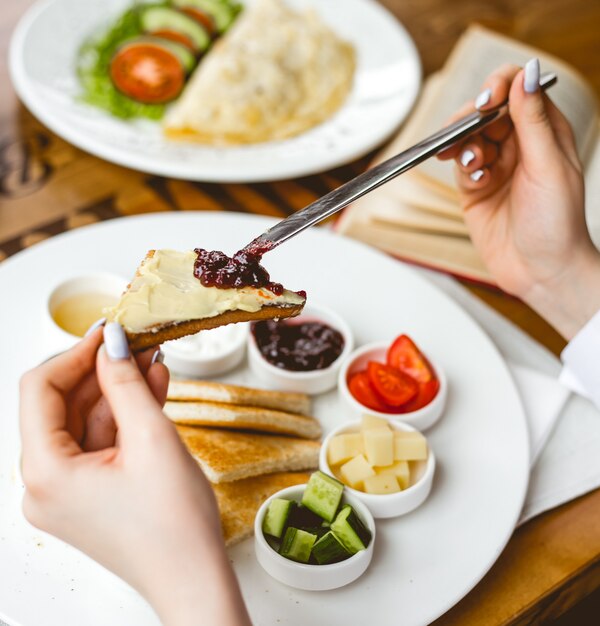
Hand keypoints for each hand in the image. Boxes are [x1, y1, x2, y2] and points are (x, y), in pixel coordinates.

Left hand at [19, 323, 250, 625]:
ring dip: (118, 392)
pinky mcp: (86, 496)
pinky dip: (123, 419)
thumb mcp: (152, 437)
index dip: (75, 353)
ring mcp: (64, 493)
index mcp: (45, 473)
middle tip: (138, 343)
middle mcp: (43, 485)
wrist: (194, 578)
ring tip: (153, 363)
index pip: (40, 390)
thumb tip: (112, 340)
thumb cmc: (174, 521)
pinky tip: (151, 391)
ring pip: (84, 423)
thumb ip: (126, 383)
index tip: (109, 331)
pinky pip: (98, 445)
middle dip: (102, 371)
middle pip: (62, 406)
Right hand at [438, 59, 599, 338]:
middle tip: (466, 132)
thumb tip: (527, 74)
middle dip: (473, 118)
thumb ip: (533, 121)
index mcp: (546, 131)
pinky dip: (463, 167)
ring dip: (465, 145)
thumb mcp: (547, 166)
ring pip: (468, 136)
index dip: (499, 86)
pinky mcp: (475, 188)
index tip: (486, 102)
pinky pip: (460, 165)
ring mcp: (495, 166)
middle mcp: (519, 145)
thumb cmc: (557, 223)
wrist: (540, 271)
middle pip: (486, 110)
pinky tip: (475, 180)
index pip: (519, 89)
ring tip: (474, 164)